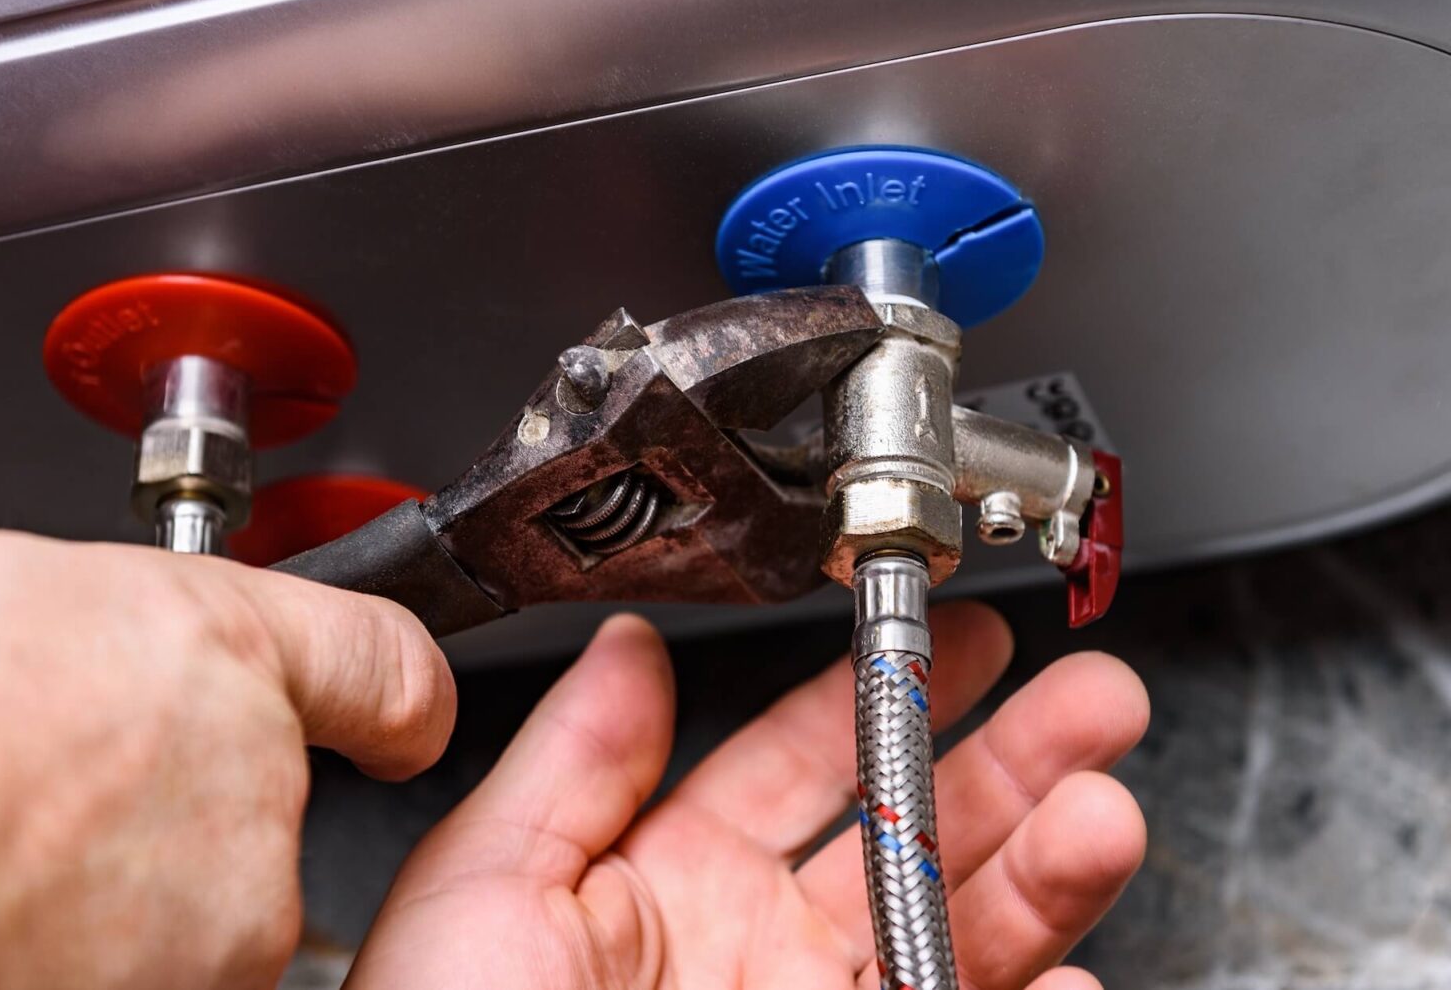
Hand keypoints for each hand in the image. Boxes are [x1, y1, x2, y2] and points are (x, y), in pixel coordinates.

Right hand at [0, 530, 454, 989]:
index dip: (391, 698)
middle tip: (50, 793)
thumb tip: (110, 655)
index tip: (398, 724)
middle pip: (261, 798)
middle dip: (176, 802)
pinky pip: (156, 969)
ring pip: (200, 898)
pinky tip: (7, 916)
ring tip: (3, 857)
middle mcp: (261, 783)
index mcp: (223, 653)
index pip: (382, 665)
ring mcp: (236, 909)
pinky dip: (94, 956)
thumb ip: (117, 637)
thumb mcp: (17, 605)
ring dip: (125, 887)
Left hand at [347, 605, 1147, 989]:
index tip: (959, 634)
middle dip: (1009, 758)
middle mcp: (759, 950)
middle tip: (1090, 698)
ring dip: (1043, 867)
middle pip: (910, 831)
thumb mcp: (488, 888)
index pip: (801, 759)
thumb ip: (575, 759)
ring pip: (959, 930)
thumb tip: (629, 642)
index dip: (883, 690)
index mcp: (672, 880)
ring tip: (1101, 808)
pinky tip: (1071, 971)